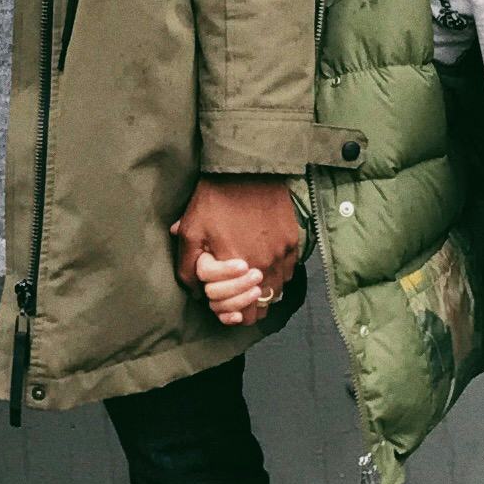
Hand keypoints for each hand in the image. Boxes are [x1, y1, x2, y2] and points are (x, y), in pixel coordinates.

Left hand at [174, 176, 300, 325]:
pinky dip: (277, 272)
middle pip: (262, 307)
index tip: (225, 304)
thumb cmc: (215, 199)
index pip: (244, 314)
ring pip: (277, 290)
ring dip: (264, 289)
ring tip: (249, 276)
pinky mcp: (294, 242)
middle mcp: (264, 267)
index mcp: (237, 270)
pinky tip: (264, 260)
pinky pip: (288, 271)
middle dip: (249, 305)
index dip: (232, 313)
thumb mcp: (191, 231)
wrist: (247, 168)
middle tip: (236, 292)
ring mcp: (282, 255)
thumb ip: (188, 268)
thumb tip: (196, 293)